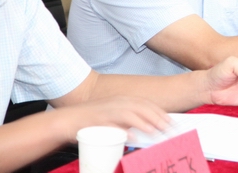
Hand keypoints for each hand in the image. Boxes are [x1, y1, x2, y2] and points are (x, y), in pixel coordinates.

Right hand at [54, 96, 171, 142]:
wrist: (66, 120)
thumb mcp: (113, 117)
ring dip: (145, 123)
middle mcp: (117, 102)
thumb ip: (127, 122)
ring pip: (131, 114)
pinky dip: (124, 129)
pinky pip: (113, 124)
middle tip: (169, 129)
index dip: (160, 112)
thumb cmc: (91, 121)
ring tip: (157, 132)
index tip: (171, 122)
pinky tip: (133, 136)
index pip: (146, 104)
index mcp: (122, 100)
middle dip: (158, 118)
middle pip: (143, 108)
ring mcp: (107, 110)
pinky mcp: (97, 120)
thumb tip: (143, 132)